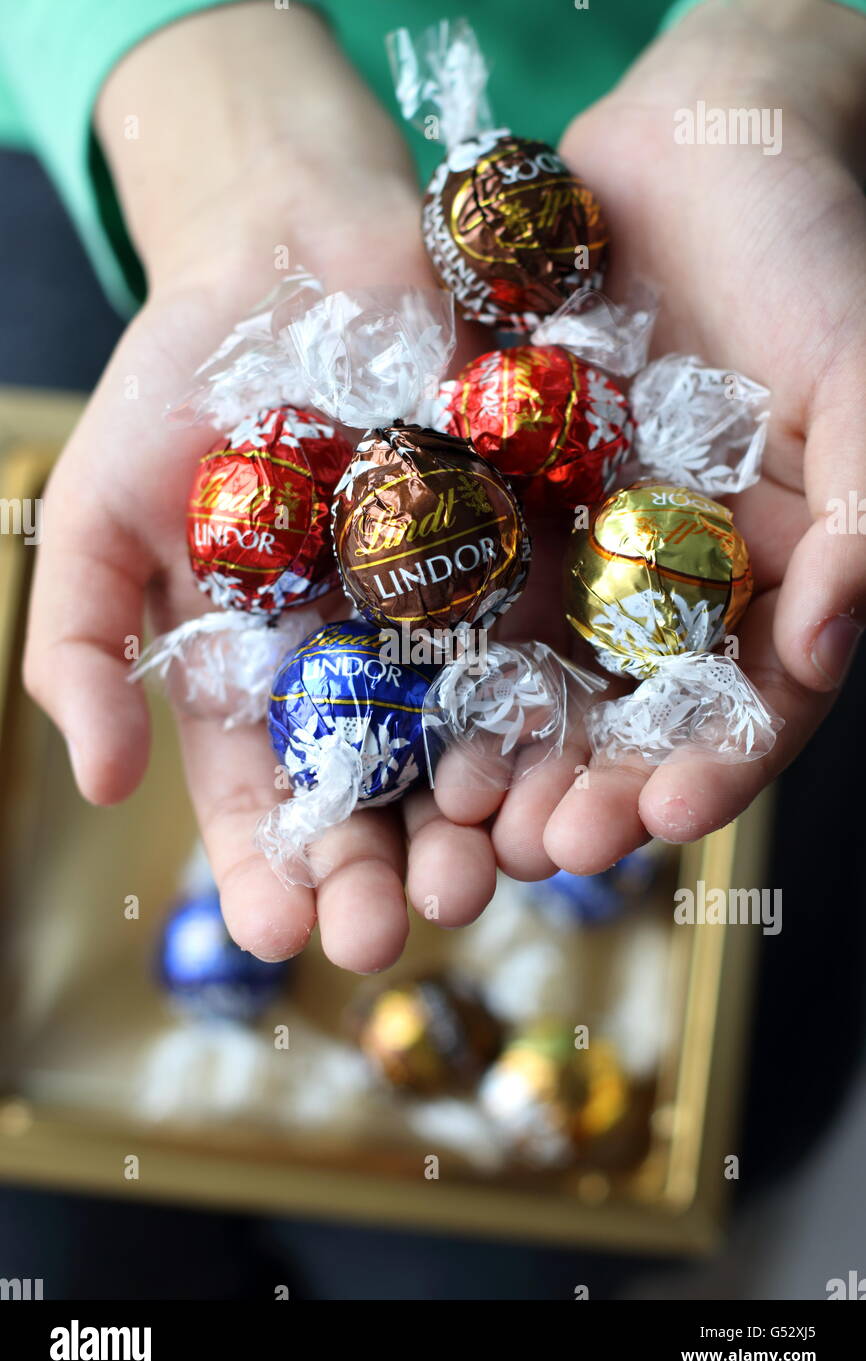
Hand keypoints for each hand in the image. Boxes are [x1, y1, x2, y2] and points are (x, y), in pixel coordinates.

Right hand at [23, 3, 495, 971]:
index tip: (279, 935)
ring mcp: (450, 618)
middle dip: (378, 869)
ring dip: (477, 819)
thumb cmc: (177, 381)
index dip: (265, 872)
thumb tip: (99, 786)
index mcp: (260, 677)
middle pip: (377, 795)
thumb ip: (84, 646)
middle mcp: (362, 667)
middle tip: (387, 933)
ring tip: (485, 876)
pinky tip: (562, 772)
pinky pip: (550, 645)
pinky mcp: (527, 556)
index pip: (262, 800)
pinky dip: (558, 712)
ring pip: (472, 744)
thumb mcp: (98, 515)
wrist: (292, 248)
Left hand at [432, 0, 865, 873]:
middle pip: (630, 717)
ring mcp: (585, 549)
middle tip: (540, 847)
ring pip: (540, 675)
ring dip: (503, 752)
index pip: (749, 706)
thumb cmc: (814, 257)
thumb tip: (829, 641)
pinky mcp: (505, 502)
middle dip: (589, 788)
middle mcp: (671, 585)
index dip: (712, 768)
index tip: (664, 816)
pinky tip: (400, 699)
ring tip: (461, 810)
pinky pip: (465, 585)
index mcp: (772, 581)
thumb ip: (863, 515)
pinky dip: (437, 650)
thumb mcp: (864, 382)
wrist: (703, 144)